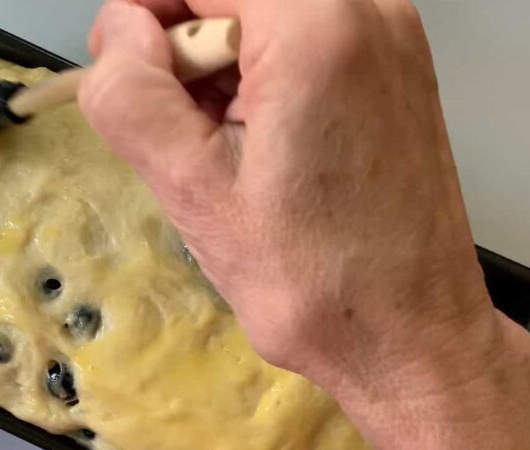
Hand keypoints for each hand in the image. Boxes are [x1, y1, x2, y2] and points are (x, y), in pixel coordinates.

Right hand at [79, 0, 529, 419]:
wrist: (411, 337)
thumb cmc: (315, 280)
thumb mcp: (193, 191)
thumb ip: (133, 96)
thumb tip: (119, 36)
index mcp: (318, 26)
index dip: (142, 15)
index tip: (120, 74)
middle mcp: (368, 11)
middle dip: (184, 49)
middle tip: (174, 133)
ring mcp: (390, 39)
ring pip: (265, 17)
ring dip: (221, 72)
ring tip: (222, 156)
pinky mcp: (395, 72)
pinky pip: (303, 44)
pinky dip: (262, 83)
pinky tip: (258, 152)